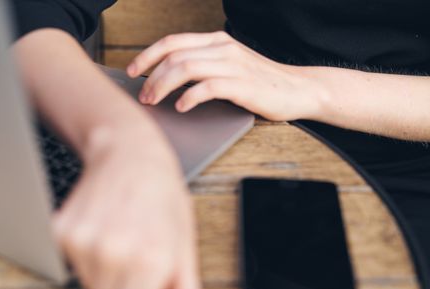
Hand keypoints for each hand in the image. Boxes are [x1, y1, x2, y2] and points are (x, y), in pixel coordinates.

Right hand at [53, 126, 200, 288]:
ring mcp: (82, 242)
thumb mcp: (186, 248)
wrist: (130, 153)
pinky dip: (89, 257)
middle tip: (138, 258)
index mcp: (151, 261)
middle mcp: (113, 253)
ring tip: (123, 239)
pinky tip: (104, 231)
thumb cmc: (163, 198)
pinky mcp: (60, 233)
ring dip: (107, 275)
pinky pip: (73, 267)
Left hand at [127, 31, 326, 121]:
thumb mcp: (229, 65)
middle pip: (174, 55)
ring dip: (163, 86)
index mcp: (216, 42)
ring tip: (154, 101)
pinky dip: (188, 97)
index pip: (173, 41)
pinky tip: (181, 107)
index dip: (148, 54)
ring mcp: (233, 65)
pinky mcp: (242, 85)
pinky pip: (207, 87)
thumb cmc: (260, 82)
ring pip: (185, 69)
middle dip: (151, 75)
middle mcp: (222, 49)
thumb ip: (204, 65)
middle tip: (142, 95)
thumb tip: (169, 76)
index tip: (132, 70)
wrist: (297, 89)